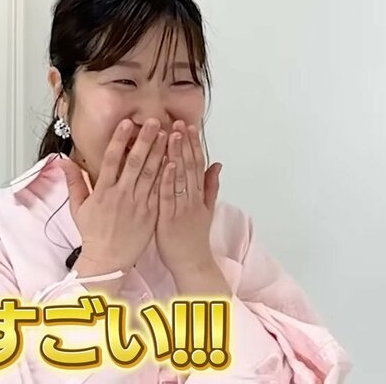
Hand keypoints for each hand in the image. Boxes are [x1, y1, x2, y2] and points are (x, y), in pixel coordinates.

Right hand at [57, 118, 167, 278]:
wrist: (108, 261)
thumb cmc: (93, 234)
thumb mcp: (78, 208)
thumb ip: (74, 182)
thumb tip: (64, 161)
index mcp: (103, 192)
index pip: (112, 160)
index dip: (120, 140)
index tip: (127, 123)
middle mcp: (121, 195)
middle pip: (135, 162)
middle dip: (145, 140)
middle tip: (154, 121)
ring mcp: (138, 205)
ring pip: (151, 174)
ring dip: (160, 152)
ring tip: (168, 135)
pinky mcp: (151, 214)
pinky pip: (160, 191)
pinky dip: (167, 176)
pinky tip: (175, 161)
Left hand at [156, 121, 224, 283]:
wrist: (192, 264)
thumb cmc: (195, 238)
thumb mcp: (207, 210)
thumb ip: (211, 186)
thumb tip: (217, 164)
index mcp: (199, 196)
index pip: (198, 165)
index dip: (194, 145)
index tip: (189, 126)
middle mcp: (192, 199)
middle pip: (190, 166)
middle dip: (184, 143)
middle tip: (179, 122)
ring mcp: (182, 208)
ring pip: (180, 177)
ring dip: (176, 154)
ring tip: (172, 134)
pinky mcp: (169, 218)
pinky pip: (169, 196)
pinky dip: (169, 179)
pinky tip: (167, 163)